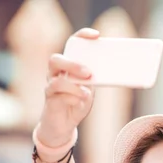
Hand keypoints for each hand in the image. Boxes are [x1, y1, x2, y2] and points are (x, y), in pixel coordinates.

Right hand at [36, 28, 98, 147]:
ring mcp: (51, 87)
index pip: (71, 45)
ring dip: (73, 85)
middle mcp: (56, 74)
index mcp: (68, 66)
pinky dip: (72, 98)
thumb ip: (95, 81)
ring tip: (86, 92)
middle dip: (73, 65)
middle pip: (56, 60)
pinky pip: (58, 96)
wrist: (63, 125)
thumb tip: (112, 73)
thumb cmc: (77, 103)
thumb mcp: (90, 90)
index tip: (96, 36)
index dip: (82, 37)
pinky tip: (80, 102)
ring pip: (56, 80)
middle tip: (89, 73)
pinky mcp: (50, 101)